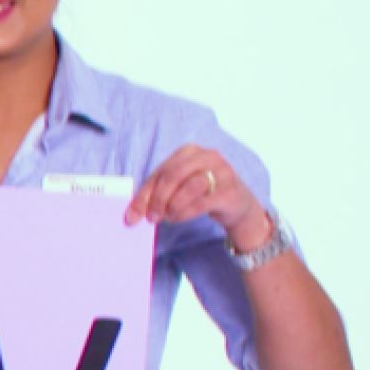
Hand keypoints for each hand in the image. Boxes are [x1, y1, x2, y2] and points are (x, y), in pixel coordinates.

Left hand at [126, 143, 268, 245]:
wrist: (237, 205)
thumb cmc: (202, 193)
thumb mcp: (178, 188)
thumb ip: (156, 194)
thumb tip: (132, 215)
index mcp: (189, 151)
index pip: (160, 171)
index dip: (143, 194)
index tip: (132, 217)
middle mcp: (208, 156)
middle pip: (173, 175)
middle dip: (158, 199)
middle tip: (152, 218)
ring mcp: (222, 171)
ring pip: (189, 186)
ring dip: (173, 206)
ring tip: (168, 217)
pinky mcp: (230, 190)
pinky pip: (202, 202)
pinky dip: (185, 212)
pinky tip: (178, 218)